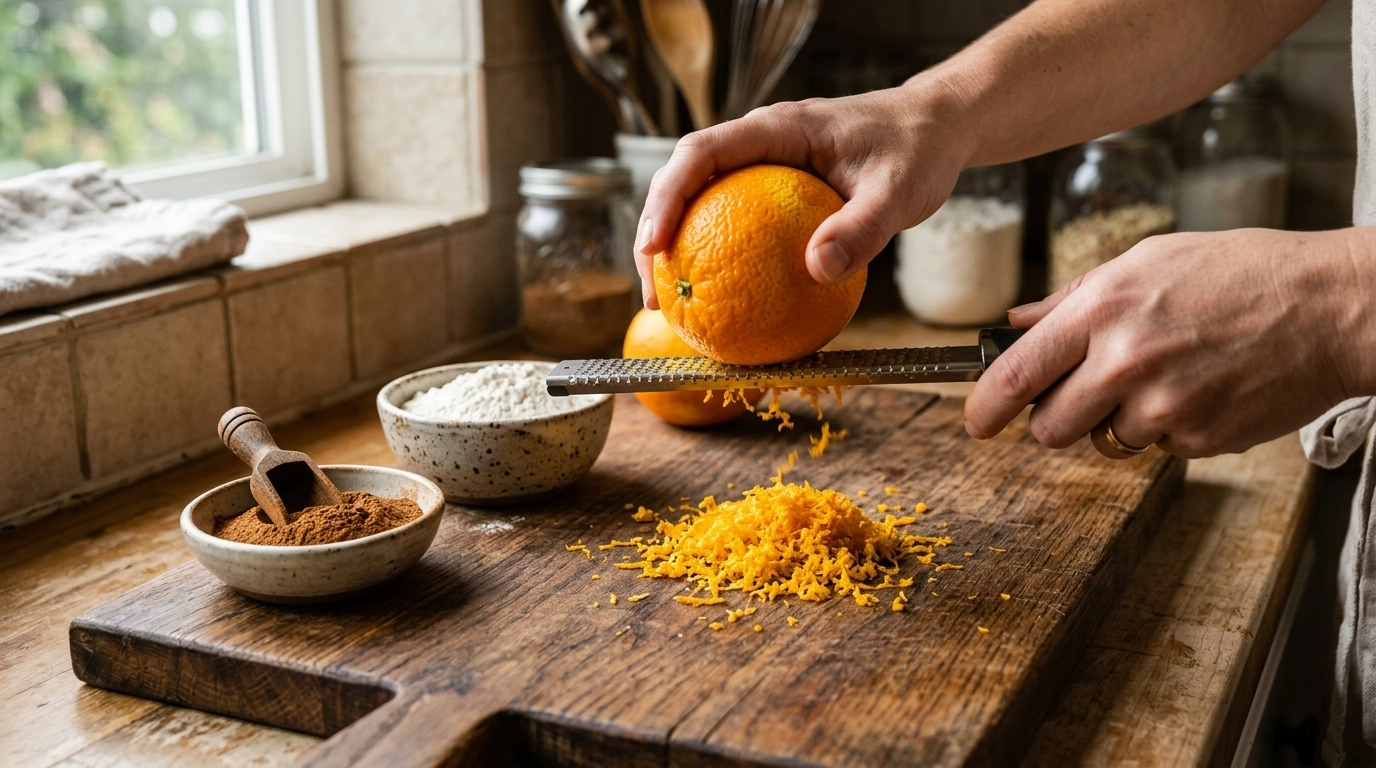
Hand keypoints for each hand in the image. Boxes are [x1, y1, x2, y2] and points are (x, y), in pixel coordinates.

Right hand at [633, 80, 974, 307]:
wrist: (935, 129)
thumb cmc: (917, 150)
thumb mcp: (899, 192)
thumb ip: (861, 229)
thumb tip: (816, 272)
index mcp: (778, 128)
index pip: (701, 153)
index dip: (668, 198)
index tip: (654, 247)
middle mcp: (760, 142)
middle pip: (684, 179)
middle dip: (655, 232)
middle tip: (654, 294)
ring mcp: (763, 165)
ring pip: (701, 201)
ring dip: (677, 248)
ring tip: (671, 304)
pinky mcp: (774, 189)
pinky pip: (734, 221)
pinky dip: (718, 258)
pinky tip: (723, 304)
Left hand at [964, 228, 1375, 457]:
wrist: (1331, 307)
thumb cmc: (1241, 272)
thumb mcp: (1148, 260)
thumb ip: (1072, 299)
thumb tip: (1015, 323)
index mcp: (1103, 311)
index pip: (1016, 374)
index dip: (983, 406)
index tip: (974, 421)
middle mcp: (1125, 364)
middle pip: (1049, 427)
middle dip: (1056, 416)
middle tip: (1087, 390)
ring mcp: (1163, 409)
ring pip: (1104, 441)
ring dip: (1119, 419)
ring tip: (1166, 374)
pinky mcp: (1199, 442)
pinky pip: (1157, 449)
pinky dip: (1169, 427)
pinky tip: (1202, 387)